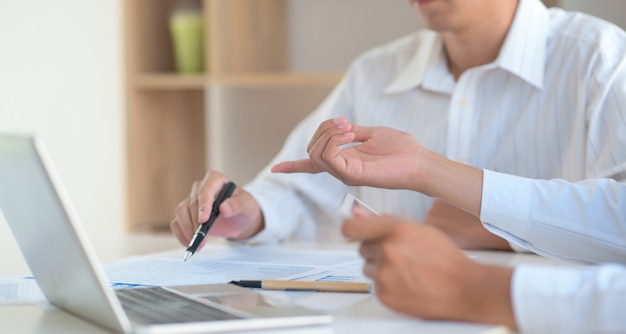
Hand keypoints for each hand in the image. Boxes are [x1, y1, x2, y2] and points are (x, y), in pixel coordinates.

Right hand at [170, 171, 264, 247]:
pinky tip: (190, 244)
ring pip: (181, 212)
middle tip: (201, 238)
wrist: (240, 219)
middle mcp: (201, 188)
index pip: (205, 190)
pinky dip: (181, 234)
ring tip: (197, 244)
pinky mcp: (186, 214)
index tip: (203, 220)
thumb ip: (237, 205)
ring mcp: (192, 201)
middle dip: (195, 223)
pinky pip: (177, 222)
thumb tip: (224, 208)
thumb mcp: (247, 205)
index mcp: (216, 180)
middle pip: (191, 203)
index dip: (203, 205)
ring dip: (187, 230)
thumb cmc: (244, 208)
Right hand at [272, 117, 429, 189]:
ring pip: (316, 153)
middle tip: (346, 123)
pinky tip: (350, 135)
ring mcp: (345, 174)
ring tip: (349, 128)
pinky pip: (328, 156)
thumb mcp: (371, 134)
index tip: (275, 170)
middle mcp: (341, 170)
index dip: (293, 166)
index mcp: (344, 161)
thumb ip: (351, 131)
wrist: (419, 161)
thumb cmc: (401, 149)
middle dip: (323, 129)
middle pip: (311, 150)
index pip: (313, 166)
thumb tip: (337, 126)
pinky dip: (334, 141)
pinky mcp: (352, 175)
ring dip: (329, 133)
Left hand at [342, 209, 515, 326]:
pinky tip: (406, 283)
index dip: (351, 230)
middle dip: (375, 250)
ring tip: (405, 270)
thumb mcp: (418, 229)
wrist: (464, 288)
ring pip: (368, 268)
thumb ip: (384, 221)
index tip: (352, 232)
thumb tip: (357, 214)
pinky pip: (375, 286)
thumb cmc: (446, 259)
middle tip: (398, 254)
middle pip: (362, 248)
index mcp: (396, 230)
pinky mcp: (385, 295)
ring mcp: (385, 275)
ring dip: (380, 268)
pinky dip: (387, 285)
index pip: (352, 228)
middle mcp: (388, 251)